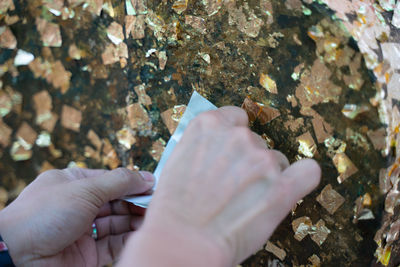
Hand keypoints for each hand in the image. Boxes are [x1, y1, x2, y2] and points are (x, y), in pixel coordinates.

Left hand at [0, 167, 154, 265]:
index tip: (153, 185)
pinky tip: (141, 233)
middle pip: (116, 201)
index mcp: (73, 184)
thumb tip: (147, 177)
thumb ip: (119, 182)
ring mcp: (83, 231)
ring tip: (152, 218)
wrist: (18, 258)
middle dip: (135, 202)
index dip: (131, 182)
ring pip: (117, 223)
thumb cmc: (44, 214)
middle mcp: (79, 206)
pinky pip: (114, 244)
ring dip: (135, 220)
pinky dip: (128, 238)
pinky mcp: (87, 254)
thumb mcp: (84, 189)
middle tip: (156, 203)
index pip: (110, 180)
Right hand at [119, 107, 320, 265]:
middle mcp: (238, 136)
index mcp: (209, 124)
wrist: (182, 240)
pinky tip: (290, 187)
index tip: (230, 153)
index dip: (233, 138)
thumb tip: (218, 147)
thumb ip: (204, 146)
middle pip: (256, 141)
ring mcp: (262, 159)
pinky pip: (308, 172)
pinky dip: (302, 178)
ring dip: (266, 176)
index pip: (236, 117)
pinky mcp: (282, 187)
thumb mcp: (178, 161)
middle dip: (248, 160)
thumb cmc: (174, 207)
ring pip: (276, 160)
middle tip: (232, 186)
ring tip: (246, 201)